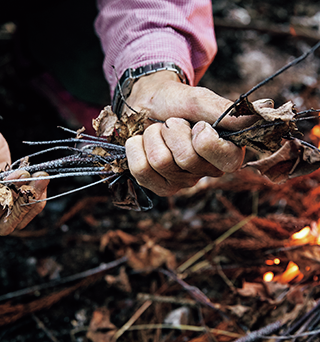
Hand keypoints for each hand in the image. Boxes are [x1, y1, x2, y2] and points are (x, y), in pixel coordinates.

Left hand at [124, 71, 256, 195]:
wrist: (146, 103)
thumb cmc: (176, 102)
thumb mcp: (200, 100)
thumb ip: (226, 110)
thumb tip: (261, 113)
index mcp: (228, 153)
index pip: (225, 160)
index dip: (204, 138)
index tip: (198, 124)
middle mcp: (208, 173)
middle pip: (186, 159)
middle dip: (172, 131)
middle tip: (172, 123)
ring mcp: (182, 183)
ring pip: (160, 163)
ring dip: (153, 137)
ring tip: (157, 131)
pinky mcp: (158, 187)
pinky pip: (141, 170)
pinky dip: (136, 148)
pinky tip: (142, 143)